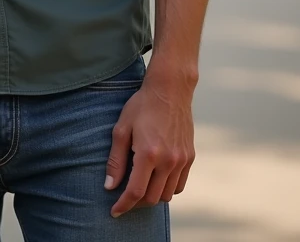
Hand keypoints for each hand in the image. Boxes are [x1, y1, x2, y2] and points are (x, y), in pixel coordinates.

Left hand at [104, 74, 194, 216]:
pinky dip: (167, 188)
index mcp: (148, 153)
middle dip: (136, 202)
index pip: (135, 192)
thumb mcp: (121, 129)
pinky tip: (156, 178)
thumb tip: (109, 186)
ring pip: (167, 195)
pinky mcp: (190, 157)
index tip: (115, 212)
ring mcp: (181, 160)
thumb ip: (115, 160)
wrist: (170, 89)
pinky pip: (179, 185)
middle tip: (125, 197)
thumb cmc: (142, 106)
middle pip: (152, 198)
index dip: (124, 205)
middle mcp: (168, 160)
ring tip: (141, 186)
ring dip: (152, 196)